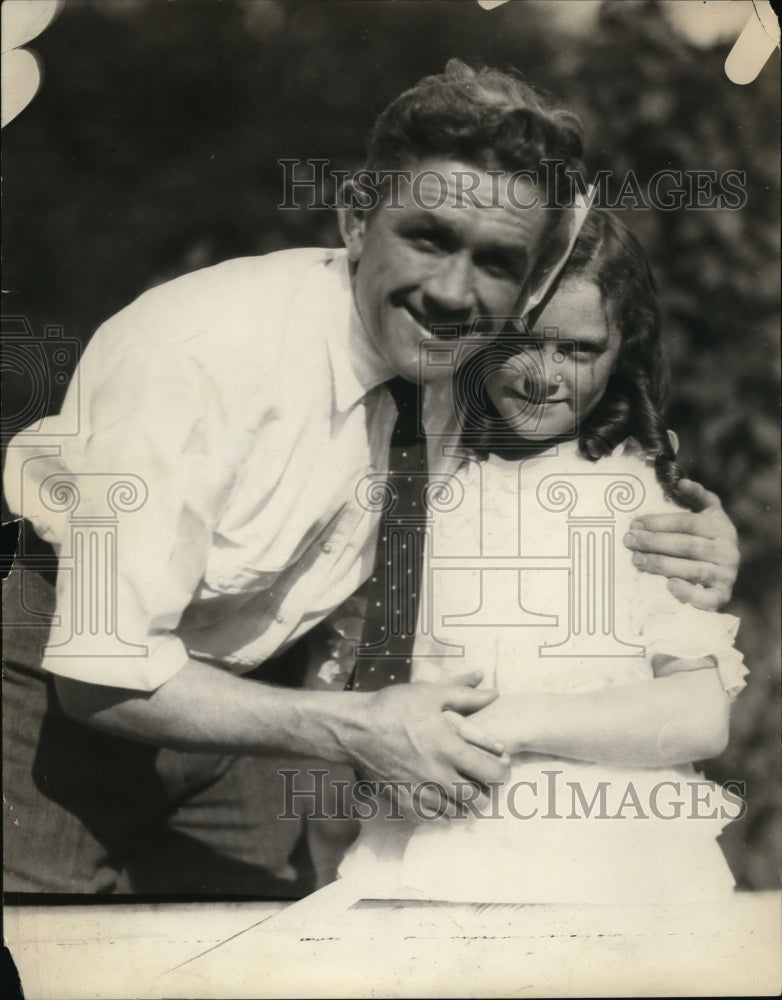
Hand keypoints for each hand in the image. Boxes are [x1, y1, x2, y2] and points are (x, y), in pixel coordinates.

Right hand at [347, 672, 509, 817]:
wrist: (355, 729)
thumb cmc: (394, 707)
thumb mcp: (431, 694)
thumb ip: (466, 695)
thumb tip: (494, 692)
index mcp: (448, 748)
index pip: (492, 774)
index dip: (502, 772)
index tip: (499, 766)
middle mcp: (437, 775)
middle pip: (478, 800)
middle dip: (486, 791)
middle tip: (481, 780)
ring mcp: (420, 792)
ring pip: (457, 813)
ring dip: (465, 803)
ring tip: (462, 788)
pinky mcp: (403, 802)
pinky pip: (433, 819)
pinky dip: (442, 812)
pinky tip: (441, 799)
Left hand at [623, 479, 738, 610]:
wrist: (725, 569)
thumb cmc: (706, 536)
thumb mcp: (707, 512)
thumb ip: (696, 496)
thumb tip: (682, 482)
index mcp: (720, 527)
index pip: (688, 523)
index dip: (660, 523)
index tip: (635, 524)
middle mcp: (727, 550)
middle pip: (687, 546)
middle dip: (655, 543)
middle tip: (630, 541)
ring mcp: (726, 574)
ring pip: (693, 570)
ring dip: (663, 565)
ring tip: (637, 560)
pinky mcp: (722, 596)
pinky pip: (707, 598)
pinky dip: (689, 593)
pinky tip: (670, 586)